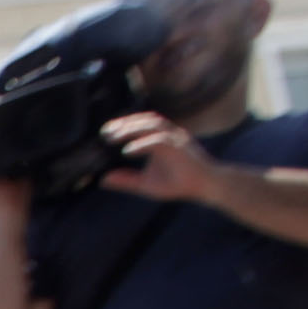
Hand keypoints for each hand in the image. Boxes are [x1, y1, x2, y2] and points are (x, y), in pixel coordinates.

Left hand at [100, 113, 220, 202]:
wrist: (204, 188)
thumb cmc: (178, 184)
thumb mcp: (146, 184)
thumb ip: (126, 180)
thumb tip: (103, 180)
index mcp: (161, 140)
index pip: (142, 125)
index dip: (124, 125)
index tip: (105, 132)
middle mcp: (169, 135)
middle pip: (146, 121)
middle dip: (125, 123)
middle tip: (105, 132)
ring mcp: (176, 140)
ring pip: (153, 126)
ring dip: (131, 129)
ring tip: (114, 138)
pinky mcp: (180, 148)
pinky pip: (159, 141)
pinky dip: (142, 144)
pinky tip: (127, 151)